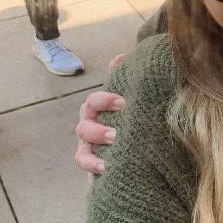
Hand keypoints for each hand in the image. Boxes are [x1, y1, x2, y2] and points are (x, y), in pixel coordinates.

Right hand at [75, 53, 126, 178]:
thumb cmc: (134, 117)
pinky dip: (91, 164)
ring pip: (82, 142)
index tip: (123, 103)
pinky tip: (106, 166)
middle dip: (98, 127)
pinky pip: (83, 162)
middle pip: (84, 123)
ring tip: (113, 144)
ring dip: (96, 143)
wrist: (141, 147)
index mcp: (100, 108)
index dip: (105, 100)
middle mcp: (91, 124)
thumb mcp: (134, 99)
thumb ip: (125, 80)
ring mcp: (89, 144)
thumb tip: (121, 56)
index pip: (94, 101)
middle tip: (116, 132)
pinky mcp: (91, 162)